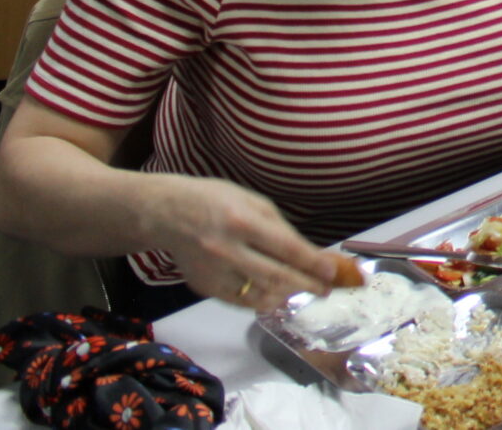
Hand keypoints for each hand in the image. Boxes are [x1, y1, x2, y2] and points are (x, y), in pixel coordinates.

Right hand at [143, 173, 353, 308]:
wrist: (167, 213)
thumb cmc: (215, 201)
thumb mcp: (252, 202)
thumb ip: (279, 229)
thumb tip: (308, 254)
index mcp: (243, 221)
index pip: (287, 248)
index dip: (313, 263)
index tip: (334, 272)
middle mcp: (227, 250)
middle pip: (276, 276)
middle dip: (307, 284)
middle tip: (327, 289)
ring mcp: (214, 272)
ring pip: (260, 294)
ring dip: (288, 295)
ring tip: (306, 291)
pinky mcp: (204, 287)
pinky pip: (241, 301)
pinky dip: (263, 301)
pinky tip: (278, 296)